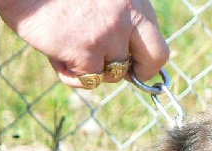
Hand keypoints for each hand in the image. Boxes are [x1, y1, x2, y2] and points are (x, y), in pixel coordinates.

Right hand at [0, 0, 168, 87]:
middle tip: (114, 71)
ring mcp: (109, 34)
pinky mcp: (87, 51)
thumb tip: (125, 59)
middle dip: (136, 73)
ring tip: (66, 46)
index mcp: (132, 0)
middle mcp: (127, 15)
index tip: (136, 65)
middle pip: (152, 60)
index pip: (157, 41)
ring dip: (90, 68)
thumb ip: (116, 20)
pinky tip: (54, 53)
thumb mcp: (98, 0)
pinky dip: (69, 74)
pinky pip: (88, 81)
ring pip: (113, 73)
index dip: (148, 60)